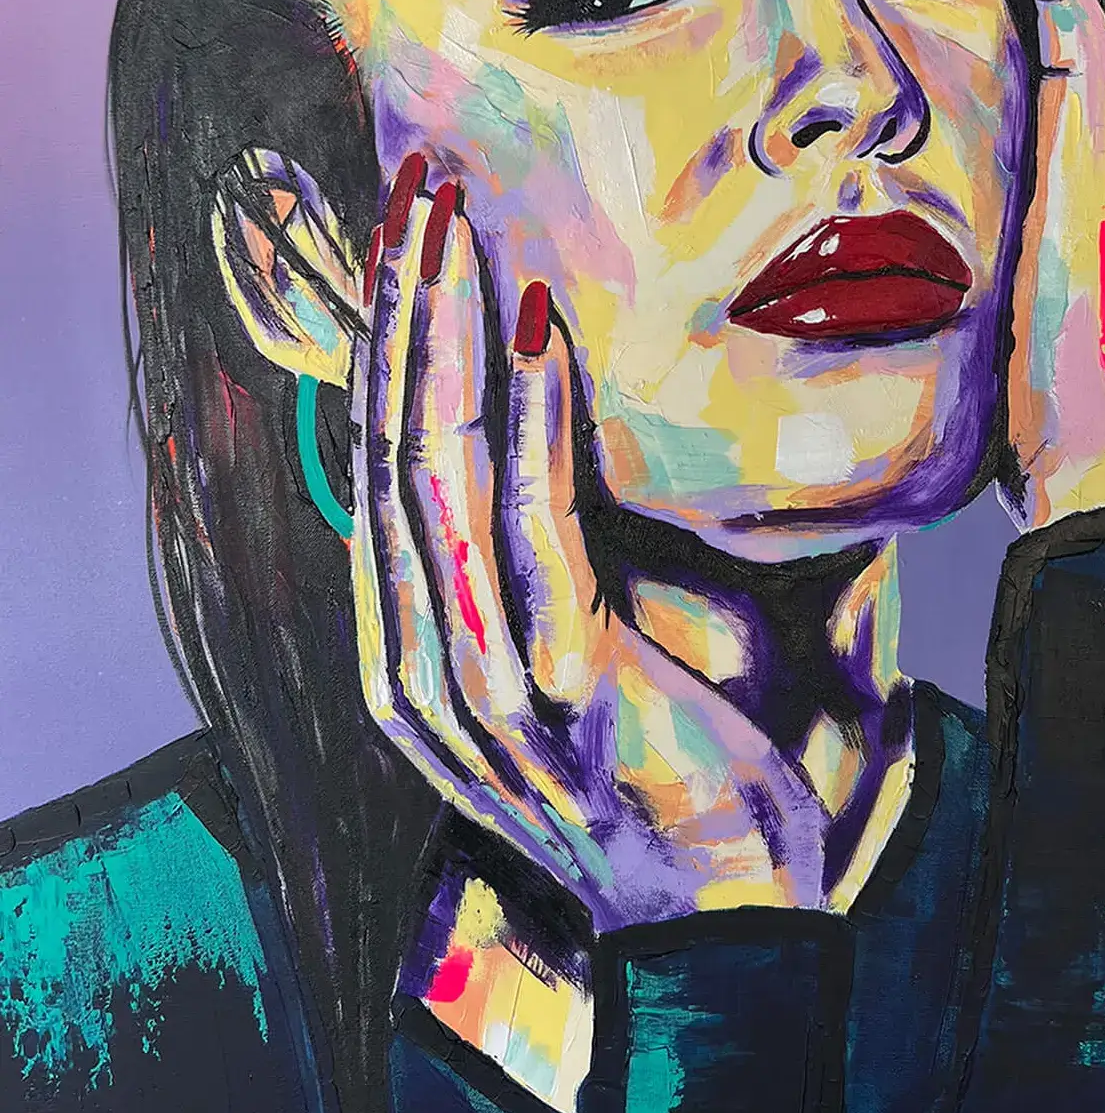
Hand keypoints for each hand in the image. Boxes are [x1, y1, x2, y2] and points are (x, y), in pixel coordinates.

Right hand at [348, 157, 828, 931]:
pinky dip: (528, 422)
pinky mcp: (565, 691)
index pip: (375, 467)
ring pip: (436, 476)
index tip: (405, 237)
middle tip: (417, 189)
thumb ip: (525, 564)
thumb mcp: (560, 661)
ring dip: (441, 334)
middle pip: (387, 450)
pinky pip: (532, 533)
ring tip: (455, 222)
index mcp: (408, 654)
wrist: (721, 923)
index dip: (381, 343)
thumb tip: (547, 429)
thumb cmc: (652, 772)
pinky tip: (533, 329)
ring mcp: (482, 684)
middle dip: (398, 310)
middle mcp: (418, 666)